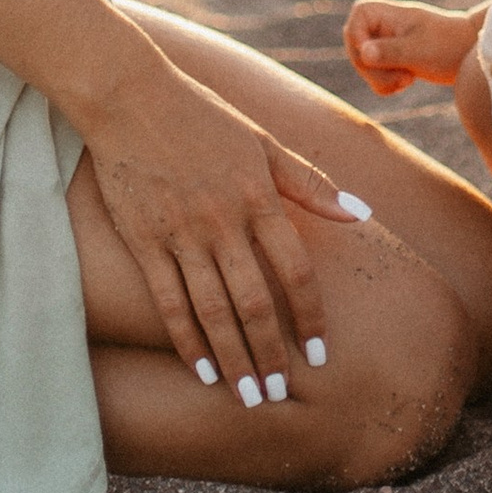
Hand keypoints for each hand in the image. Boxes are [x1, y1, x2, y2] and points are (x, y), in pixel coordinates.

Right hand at [86, 63, 360, 392]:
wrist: (130, 95)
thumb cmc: (202, 117)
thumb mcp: (262, 142)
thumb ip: (309, 182)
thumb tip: (361, 214)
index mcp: (259, 195)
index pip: (295, 270)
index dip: (311, 317)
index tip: (320, 355)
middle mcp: (223, 219)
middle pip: (255, 301)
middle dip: (271, 354)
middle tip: (282, 395)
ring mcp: (182, 232)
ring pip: (213, 311)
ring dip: (233, 359)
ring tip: (248, 397)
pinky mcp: (145, 240)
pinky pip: (169, 301)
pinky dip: (186, 340)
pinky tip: (201, 369)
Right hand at [344, 0, 482, 97]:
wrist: (471, 52)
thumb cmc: (449, 44)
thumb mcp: (419, 50)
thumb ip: (390, 52)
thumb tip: (364, 54)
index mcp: (386, 12)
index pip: (355, 22)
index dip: (359, 42)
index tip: (377, 57)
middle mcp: (382, 24)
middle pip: (355, 49)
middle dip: (374, 70)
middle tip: (404, 78)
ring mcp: (385, 42)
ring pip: (364, 66)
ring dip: (382, 80)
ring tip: (408, 79)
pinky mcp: (391, 58)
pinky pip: (374, 76)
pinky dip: (386, 85)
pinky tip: (407, 82)